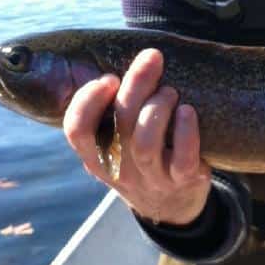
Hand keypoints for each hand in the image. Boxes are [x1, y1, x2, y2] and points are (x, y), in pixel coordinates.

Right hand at [63, 48, 211, 224]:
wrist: (170, 207)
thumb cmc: (142, 159)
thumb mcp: (117, 144)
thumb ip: (112, 112)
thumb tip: (123, 58)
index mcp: (97, 156)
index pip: (76, 130)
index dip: (88, 101)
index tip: (109, 78)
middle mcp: (120, 169)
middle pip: (120, 125)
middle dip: (136, 85)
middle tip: (151, 59)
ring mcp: (151, 178)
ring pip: (146, 144)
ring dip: (159, 108)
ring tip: (170, 92)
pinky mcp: (183, 181)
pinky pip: (183, 159)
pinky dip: (187, 132)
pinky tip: (188, 112)